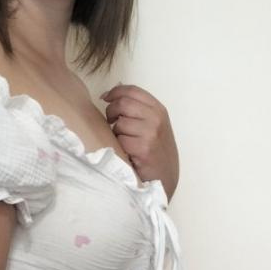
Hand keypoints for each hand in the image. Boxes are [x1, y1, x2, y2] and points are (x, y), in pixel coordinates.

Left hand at [99, 81, 180, 198]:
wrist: (165, 179)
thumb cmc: (157, 152)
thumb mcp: (154, 126)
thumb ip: (139, 110)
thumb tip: (114, 92)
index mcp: (159, 110)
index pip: (133, 91)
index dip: (115, 92)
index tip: (105, 97)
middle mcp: (156, 119)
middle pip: (123, 103)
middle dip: (111, 112)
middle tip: (110, 121)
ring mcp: (150, 133)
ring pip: (119, 123)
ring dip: (116, 132)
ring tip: (124, 141)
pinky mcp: (142, 149)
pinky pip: (120, 140)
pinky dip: (119, 146)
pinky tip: (126, 152)